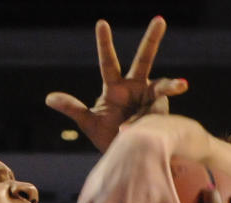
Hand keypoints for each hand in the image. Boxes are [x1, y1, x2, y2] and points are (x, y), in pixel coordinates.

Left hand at [45, 17, 186, 151]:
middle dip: (152, 40)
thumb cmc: (108, 136)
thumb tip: (48, 98)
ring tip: (182, 85)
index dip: (105, 43)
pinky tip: (133, 130)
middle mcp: (136, 87)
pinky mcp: (161, 115)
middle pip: (144, 59)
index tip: (102, 23)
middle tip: (160, 20)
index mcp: (116, 87)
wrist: (128, 154)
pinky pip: (156, 117)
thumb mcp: (89, 123)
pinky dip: (146, 124)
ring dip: (173, 85)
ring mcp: (151, 99)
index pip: (108, 62)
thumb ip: (73, 109)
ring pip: (164, 86)